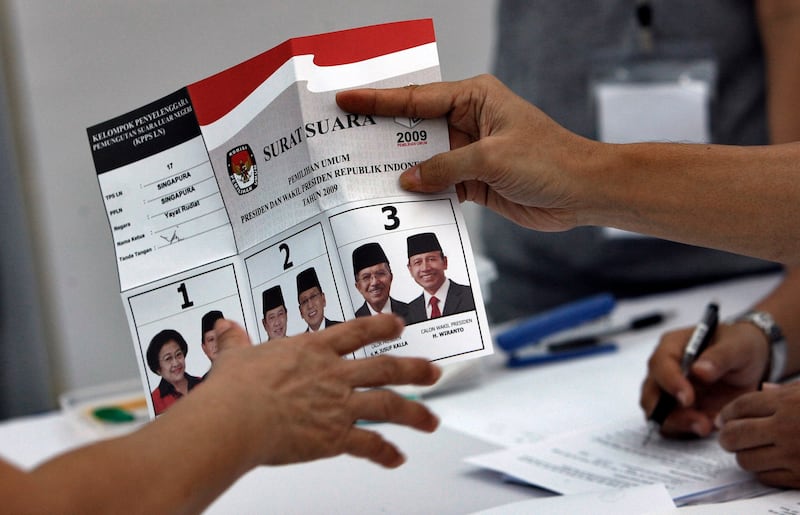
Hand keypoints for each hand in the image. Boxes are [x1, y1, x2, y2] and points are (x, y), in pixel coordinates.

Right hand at [209, 314, 440, 467]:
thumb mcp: (234, 356)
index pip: (356, 332)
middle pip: (385, 367)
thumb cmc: (234, 388)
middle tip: (432, 372)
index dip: (381, 326)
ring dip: (414, 413)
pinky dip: (385, 453)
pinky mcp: (335, 436)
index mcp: (313, 350)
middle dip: (413, 370)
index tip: (398, 324)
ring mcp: (338, 404)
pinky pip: (369, 444)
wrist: (236, 418)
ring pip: (389, 405)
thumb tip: (224, 328)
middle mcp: (333, 374)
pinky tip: (396, 458)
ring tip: (431, 421)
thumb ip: (235, 341)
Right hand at [336, 75, 598, 231]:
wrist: (581, 192)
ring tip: (360, 175)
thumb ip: (444, 167)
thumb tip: (407, 179)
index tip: (345, 100)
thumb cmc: (549, 160)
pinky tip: (397, 201)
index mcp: (473, 98)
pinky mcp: (473, 180)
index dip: (378, 101)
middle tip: (343, 140)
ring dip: (400, 170)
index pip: (416, 99)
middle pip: (414, 128)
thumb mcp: (490, 158)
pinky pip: (438, 185)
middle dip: (382, 136)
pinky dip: (421, 194)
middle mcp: (467, 121)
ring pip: (423, 160)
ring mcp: (468, 152)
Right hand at [640, 322, 768, 436]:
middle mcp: (664, 371)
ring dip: (680, 425)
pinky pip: (674, 427)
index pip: (660, 365)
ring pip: (658, 415)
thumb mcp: (737, 346)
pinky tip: (711, 427)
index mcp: (671, 347)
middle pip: (651, 395)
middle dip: (670, 413)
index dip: (670, 383)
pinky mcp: (679, 412)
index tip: (688, 399)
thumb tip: (699, 370)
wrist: (752, 364)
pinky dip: (689, 431)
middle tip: (700, 423)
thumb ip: (720, 356)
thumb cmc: (740, 347)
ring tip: (708, 428)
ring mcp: (668, 393)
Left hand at [717, 382, 799, 487]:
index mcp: (788, 403)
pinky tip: (770, 462)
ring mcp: (794, 456)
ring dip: (743, 454)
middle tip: (729, 436)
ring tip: (752, 449)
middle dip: (726, 436)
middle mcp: (787, 429)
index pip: (740, 407)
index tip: (723, 419)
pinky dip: (762, 470)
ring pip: (745, 459)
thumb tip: (763, 389)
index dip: (726, 413)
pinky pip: (765, 477)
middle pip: (734, 435)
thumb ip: (786, 391)